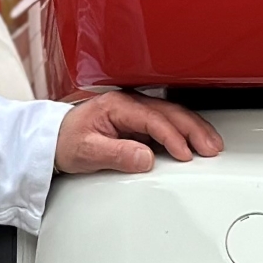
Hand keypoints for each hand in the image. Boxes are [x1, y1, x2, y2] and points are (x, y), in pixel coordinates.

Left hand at [54, 91, 222, 175]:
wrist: (51, 139)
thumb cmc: (65, 141)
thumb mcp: (86, 152)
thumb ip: (116, 154)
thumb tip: (146, 158)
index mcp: (117, 105)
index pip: (152, 119)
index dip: (171, 136)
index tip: (184, 155)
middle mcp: (129, 104)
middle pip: (169, 113)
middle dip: (194, 130)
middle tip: (211, 149)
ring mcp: (134, 112)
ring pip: (172, 116)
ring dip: (194, 130)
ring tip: (211, 146)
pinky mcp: (137, 123)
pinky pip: (166, 124)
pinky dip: (184, 133)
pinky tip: (195, 144)